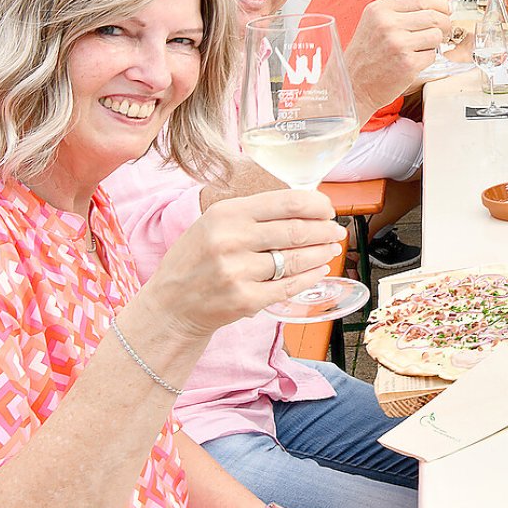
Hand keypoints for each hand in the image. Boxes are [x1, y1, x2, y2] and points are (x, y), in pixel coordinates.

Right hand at [147, 190, 345, 337]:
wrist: (170, 305)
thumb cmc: (196, 259)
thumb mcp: (214, 223)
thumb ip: (253, 214)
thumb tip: (305, 206)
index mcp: (226, 213)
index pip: (287, 202)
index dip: (317, 205)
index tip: (328, 209)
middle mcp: (231, 240)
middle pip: (297, 231)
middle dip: (325, 230)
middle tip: (337, 231)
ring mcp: (238, 272)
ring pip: (296, 259)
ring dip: (322, 253)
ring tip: (331, 249)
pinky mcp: (245, 300)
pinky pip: (290, 286)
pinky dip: (310, 277)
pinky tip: (318, 270)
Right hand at [346, 0, 452, 109]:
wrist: (353, 85)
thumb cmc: (365, 55)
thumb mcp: (374, 23)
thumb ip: (399, 12)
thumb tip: (433, 6)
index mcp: (380, 9)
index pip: (422, 0)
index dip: (440, 5)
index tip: (444, 11)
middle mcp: (388, 24)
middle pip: (434, 17)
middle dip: (444, 24)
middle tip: (442, 31)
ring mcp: (398, 44)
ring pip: (436, 35)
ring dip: (435, 43)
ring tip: (422, 47)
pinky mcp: (408, 64)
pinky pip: (432, 55)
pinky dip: (427, 59)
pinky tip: (413, 61)